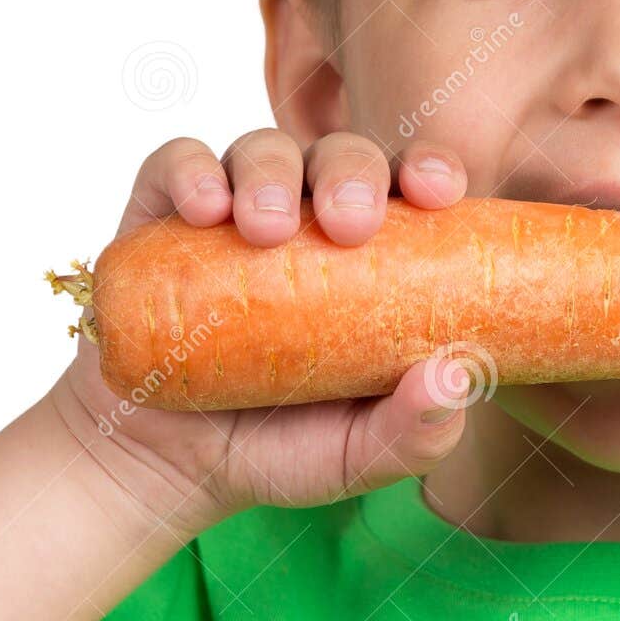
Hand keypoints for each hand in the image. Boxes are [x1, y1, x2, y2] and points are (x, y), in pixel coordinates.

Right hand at [49, 129, 471, 538]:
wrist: (167, 470)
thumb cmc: (284, 449)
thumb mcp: (364, 455)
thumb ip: (419, 430)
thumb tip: (457, 374)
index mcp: (377, 255)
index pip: (415, 188)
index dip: (432, 169)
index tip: (439, 194)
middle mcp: (310, 219)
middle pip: (342, 157)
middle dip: (353, 173)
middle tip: (349, 223)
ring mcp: (236, 212)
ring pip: (263, 150)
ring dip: (270, 174)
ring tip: (263, 229)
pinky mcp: (162, 216)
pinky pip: (174, 164)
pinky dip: (191, 172)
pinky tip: (202, 208)